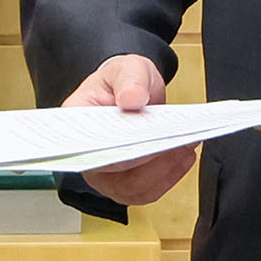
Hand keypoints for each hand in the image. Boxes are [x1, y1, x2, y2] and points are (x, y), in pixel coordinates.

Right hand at [64, 53, 195, 206]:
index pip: (89, 146)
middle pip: (114, 171)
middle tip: (175, 141)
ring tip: (184, 146)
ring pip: (133, 188)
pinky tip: (182, 156)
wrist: (134, 93)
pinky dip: (169, 176)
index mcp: (76, 124)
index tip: (142, 143)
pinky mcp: (124, 184)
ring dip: (164, 170)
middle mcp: (86, 154)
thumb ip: (129, 79)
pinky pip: (146, 192)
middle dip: (149, 159)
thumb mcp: (127, 68)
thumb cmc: (123, 82)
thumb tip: (132, 97)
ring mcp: (104, 174)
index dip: (114, 150)